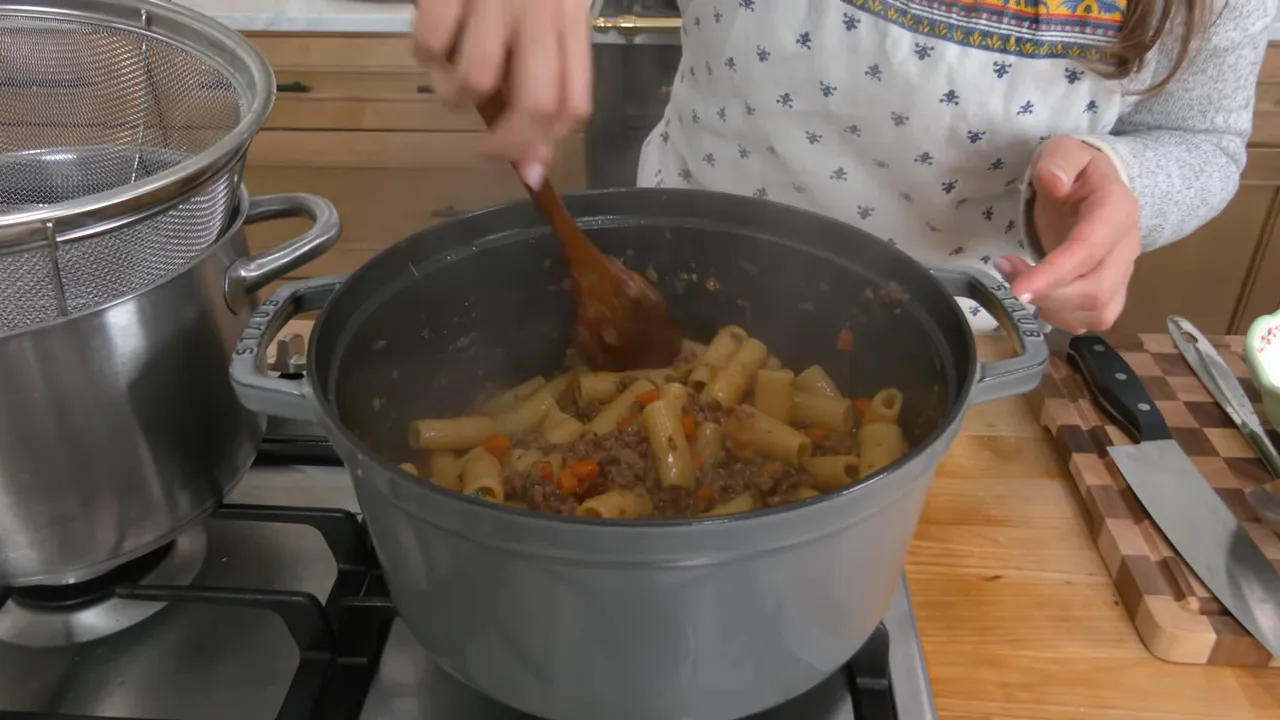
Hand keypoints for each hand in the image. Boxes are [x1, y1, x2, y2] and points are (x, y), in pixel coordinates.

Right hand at [413, 0, 592, 187]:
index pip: (574, 101)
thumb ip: (543, 66)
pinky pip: (429, 42)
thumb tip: (531, 152)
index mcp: (569, 17)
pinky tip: (430, 28)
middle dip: (506, 143)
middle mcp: (539, 9)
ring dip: (453, 93)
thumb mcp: (545, 4)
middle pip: (536, 104)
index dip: (548, 144)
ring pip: (474, 80)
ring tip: (447, 69)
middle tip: (485, 149)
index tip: (525, 166)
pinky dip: (422, 49)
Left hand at [994, 136, 1140, 333]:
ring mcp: (1123, 273)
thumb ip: (1059, 160)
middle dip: (1046, 294)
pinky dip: (1059, 315)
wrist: (1095, 185)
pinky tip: (1037, 293)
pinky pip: (1092, 320)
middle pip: (1095, 291)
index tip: (1018, 288)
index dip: (1054, 274)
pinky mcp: (1112, 290)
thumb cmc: (1076, 170)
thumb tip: (1053, 181)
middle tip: (1007, 272)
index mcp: (1117, 211)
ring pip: (1096, 312)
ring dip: (1050, 307)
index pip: (1088, 251)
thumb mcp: (1065, 150)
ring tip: (1017, 279)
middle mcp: (1127, 246)